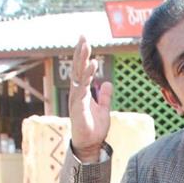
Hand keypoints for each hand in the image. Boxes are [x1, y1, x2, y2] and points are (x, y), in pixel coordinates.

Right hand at [69, 35, 112, 160]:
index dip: (83, 56)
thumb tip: (107, 83)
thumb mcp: (103, 109)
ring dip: (83, 60)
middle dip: (80, 52)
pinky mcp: (78, 107)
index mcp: (82, 92)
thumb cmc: (94, 129)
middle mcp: (77, 93)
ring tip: (87, 47)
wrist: (90, 145)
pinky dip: (86, 77)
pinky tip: (92, 66)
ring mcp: (76, 99)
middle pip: (77, 68)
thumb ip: (104, 96)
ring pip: (78, 75)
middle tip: (83, 37)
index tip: (85, 41)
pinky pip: (82, 88)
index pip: (81, 70)